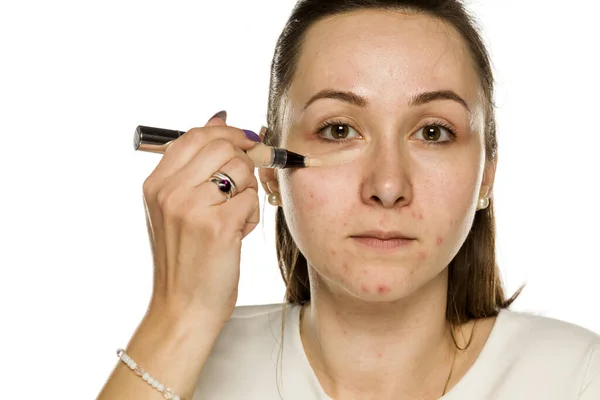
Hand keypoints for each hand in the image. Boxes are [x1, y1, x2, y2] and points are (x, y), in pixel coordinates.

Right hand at [141, 112, 260, 323]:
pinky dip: (251, 215)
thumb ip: (193, 165)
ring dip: (247, 191)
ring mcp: (192, 208)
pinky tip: (238, 234)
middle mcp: (169, 192)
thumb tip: (220, 117)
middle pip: (223, 147)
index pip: (195, 135)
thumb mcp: (173, 209)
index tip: (245, 141)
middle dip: (243, 161)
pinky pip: (251, 198)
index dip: (227, 134)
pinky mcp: (219, 226)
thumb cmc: (184, 258)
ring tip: (234, 216)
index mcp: (155, 184)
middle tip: (243, 184)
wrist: (183, 306)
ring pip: (241, 170)